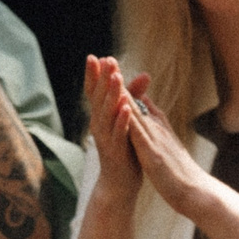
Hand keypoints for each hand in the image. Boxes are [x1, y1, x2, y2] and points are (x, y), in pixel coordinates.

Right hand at [84, 57, 146, 207]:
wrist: (119, 182)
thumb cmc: (124, 147)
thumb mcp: (129, 119)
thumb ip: (135, 97)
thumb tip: (144, 73)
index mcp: (101, 117)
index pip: (95, 92)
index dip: (94, 75)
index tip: (95, 56)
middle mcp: (99, 125)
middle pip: (99, 98)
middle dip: (102, 78)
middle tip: (105, 59)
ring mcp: (105, 138)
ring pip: (107, 113)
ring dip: (112, 95)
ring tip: (116, 77)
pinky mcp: (115, 151)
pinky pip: (118, 133)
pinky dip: (122, 120)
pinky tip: (127, 107)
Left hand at [118, 74, 218, 218]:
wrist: (194, 190)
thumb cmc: (180, 168)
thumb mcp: (167, 141)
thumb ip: (157, 123)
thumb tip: (146, 106)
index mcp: (158, 126)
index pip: (138, 101)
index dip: (124, 84)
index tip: (111, 65)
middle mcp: (157, 128)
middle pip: (136, 101)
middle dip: (121, 82)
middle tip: (108, 59)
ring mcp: (156, 140)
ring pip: (137, 113)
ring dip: (124, 94)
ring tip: (112, 77)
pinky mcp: (154, 154)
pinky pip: (141, 136)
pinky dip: (131, 121)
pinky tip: (123, 110)